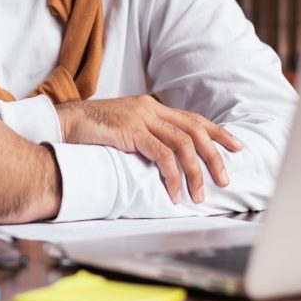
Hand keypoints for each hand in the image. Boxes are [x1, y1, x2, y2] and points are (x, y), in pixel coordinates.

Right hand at [55, 95, 242, 203]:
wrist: (64, 122)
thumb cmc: (91, 130)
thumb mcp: (123, 128)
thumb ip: (145, 134)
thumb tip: (165, 156)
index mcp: (151, 105)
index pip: (193, 118)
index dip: (217, 132)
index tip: (237, 147)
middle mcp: (150, 108)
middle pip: (194, 130)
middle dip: (214, 156)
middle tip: (224, 179)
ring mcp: (141, 118)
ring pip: (183, 143)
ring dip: (195, 172)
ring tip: (199, 195)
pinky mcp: (131, 131)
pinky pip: (162, 154)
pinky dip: (172, 175)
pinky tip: (174, 193)